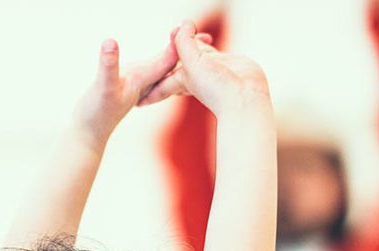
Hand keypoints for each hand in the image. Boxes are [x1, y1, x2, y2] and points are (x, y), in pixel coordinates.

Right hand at [71, 36, 181, 148]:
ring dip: (176, 55)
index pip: (169, 59)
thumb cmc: (96, 113)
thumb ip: (108, 65)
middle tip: (202, 34)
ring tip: (188, 41)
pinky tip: (166, 58)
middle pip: (172, 63)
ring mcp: (139, 84)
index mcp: (144, 79)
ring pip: (164, 68)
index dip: (180, 44)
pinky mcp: (131, 85)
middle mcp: (146, 82)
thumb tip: (110, 42)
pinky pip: (152, 71)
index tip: (187, 28)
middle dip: (186, 50)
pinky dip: (161, 60)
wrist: (88, 133)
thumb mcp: (102, 86)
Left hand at [146, 21, 267, 115]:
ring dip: (188, 43)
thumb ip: (184, 42)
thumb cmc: (216, 87)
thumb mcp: (192, 62)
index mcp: (179, 79)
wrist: (244, 98)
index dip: (148, 75)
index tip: (134, 90)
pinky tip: (207, 38)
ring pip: (192, 52)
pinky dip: (206, 43)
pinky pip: (209, 50)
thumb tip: (183, 24)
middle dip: (166, 54)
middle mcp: (192, 74)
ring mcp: (208, 68)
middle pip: (173, 60)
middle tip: (152, 50)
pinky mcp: (223, 62)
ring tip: (182, 34)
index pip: (158, 73)